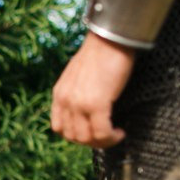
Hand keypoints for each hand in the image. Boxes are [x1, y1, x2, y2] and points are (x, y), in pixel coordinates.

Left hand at [50, 32, 134, 147]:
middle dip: (91, 141)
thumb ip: (77, 93)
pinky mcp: (96, 103)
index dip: (76, 135)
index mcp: (59, 93)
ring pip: (86, 139)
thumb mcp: (79, 75)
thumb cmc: (101, 53)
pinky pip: (101, 133)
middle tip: (107, 135)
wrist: (111, 38)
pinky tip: (120, 132)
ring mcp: (78, 103)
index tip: (92, 132)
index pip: (59, 127)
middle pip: (72, 137)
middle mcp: (65, 100)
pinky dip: (111, 138)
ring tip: (115, 134)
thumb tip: (87, 111)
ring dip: (102, 142)